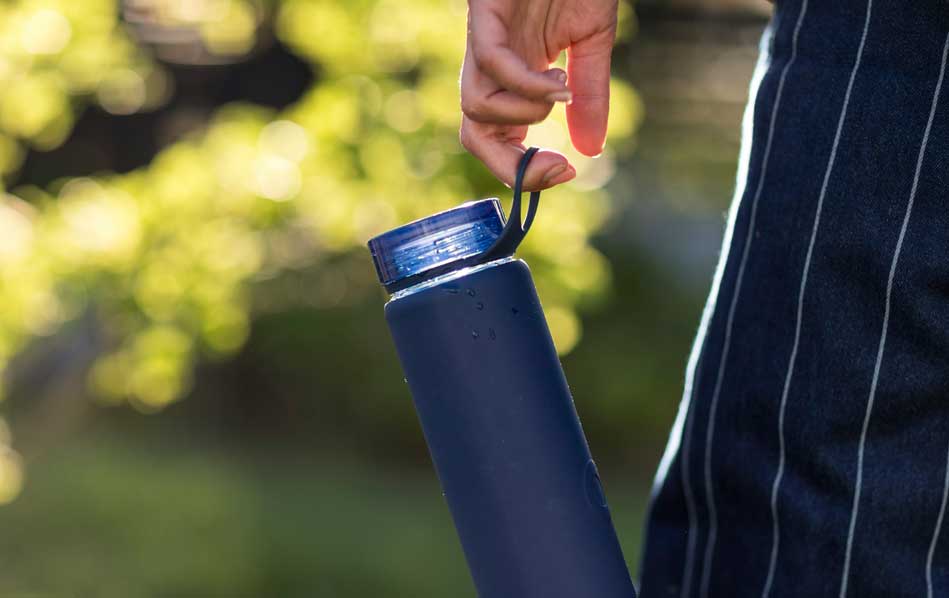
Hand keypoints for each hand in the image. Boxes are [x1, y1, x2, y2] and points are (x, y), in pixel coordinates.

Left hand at [459, 0, 617, 190]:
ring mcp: (484, 40)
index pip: (498, 141)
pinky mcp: (484, 12)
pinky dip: (526, 83)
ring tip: (561, 94)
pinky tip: (557, 79)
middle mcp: (492, 66)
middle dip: (510, 165)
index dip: (524, 169)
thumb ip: (589, 98)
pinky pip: (492, 63)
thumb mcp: (591, 46)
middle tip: (557, 169)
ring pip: (475, 106)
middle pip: (473, 135)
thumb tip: (591, 151)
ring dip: (525, 114)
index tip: (567, 171)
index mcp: (513, 79)